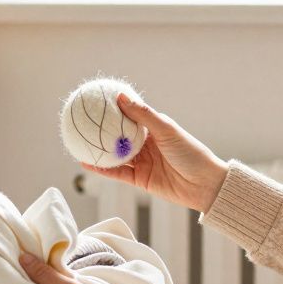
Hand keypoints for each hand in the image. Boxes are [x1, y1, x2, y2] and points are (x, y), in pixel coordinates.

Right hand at [83, 94, 228, 213]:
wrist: (205, 186)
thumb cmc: (191, 153)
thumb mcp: (167, 130)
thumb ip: (144, 116)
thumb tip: (121, 97)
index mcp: (154, 129)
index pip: (130, 115)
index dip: (114, 109)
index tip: (96, 101)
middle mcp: (146, 144)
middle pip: (118, 136)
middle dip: (101, 130)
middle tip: (81, 122)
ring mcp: (142, 162)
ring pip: (115, 155)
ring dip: (98, 150)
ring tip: (78, 143)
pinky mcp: (139, 180)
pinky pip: (117, 173)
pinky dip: (102, 169)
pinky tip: (87, 163)